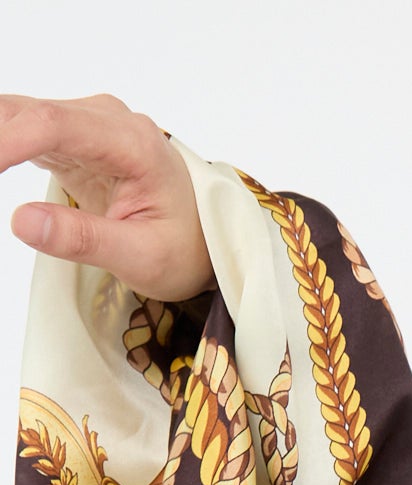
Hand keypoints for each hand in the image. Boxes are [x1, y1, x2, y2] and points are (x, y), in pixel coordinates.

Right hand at [2, 91, 213, 301]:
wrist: (205, 236)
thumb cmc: (183, 247)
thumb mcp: (142, 258)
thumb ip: (84, 239)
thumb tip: (21, 222)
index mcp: (131, 142)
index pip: (54, 126)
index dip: (6, 141)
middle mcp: (105, 119)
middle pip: (27, 113)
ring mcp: (86, 123)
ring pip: (17, 116)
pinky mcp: (70, 138)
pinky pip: (22, 131)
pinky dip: (0, 147)